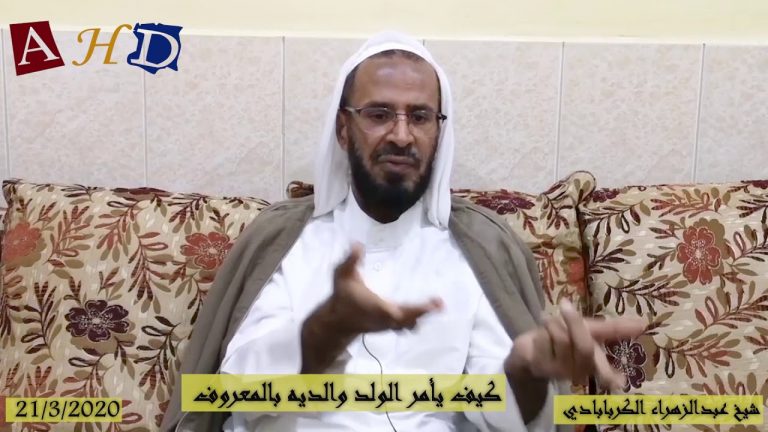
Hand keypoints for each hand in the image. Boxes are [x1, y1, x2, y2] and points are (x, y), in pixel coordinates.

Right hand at [327, 243, 442, 333]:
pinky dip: (415, 319)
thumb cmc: (342, 296)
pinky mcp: (388, 327)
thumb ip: (351, 260)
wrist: (336, 321)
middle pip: (410, 320)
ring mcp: (387, 326)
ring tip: (436, 306)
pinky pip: (406, 326)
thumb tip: (358, 244)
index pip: (401, 311)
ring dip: (422, 317)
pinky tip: (425, 311)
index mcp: (378, 308)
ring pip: (409, 325)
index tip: (434, 304)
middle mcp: (385, 319)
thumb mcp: (343, 275)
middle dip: (425, 312)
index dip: (419, 309)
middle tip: (440, 303)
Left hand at [505, 299, 645, 390]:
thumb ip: (612, 329)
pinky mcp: (539, 366)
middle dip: (575, 323)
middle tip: (565, 304)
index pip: (606, 371)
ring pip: (561, 339)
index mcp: (593, 363)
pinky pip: (543, 340)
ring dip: (553, 324)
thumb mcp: (588, 330)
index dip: (612, 374)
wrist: (528, 348)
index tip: (620, 382)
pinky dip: (541, 331)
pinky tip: (538, 335)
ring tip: (548, 321)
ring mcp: (558, 371)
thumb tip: (643, 324)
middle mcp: (578, 371)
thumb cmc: (562, 338)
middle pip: (584, 347)